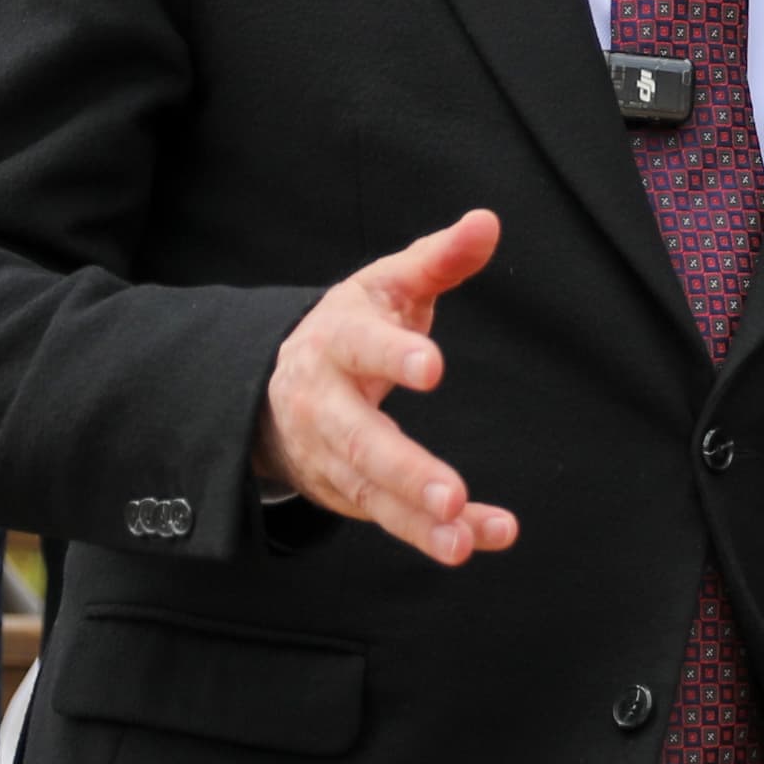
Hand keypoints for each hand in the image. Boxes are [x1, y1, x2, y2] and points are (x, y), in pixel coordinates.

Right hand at [253, 210, 522, 563]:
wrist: (276, 387)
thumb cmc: (352, 326)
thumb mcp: (387, 284)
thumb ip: (438, 259)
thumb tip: (487, 221)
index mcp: (336, 341)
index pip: (360, 347)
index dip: (393, 355)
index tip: (433, 367)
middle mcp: (325, 405)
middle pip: (359, 441)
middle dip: (405, 470)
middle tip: (451, 494)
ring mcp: (333, 456)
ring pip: (373, 494)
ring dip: (419, 522)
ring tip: (465, 542)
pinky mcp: (350, 493)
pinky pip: (392, 518)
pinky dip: (433, 535)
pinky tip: (481, 540)